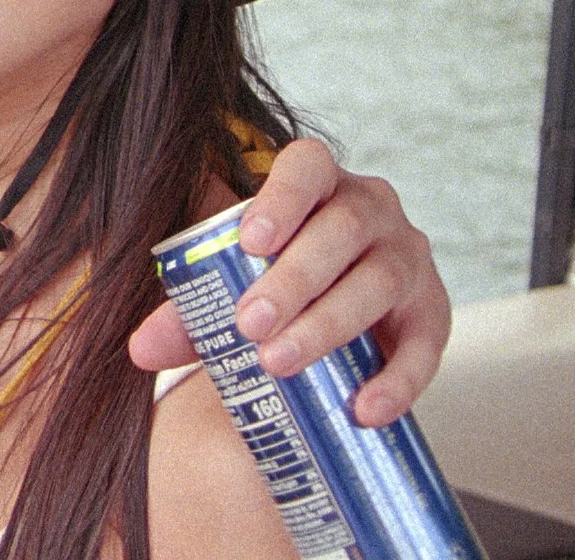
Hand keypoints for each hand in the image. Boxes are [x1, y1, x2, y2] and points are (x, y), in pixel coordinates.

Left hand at [127, 140, 448, 426]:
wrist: (332, 317)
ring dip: (329, 324)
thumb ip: (189, 311)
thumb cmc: (275, 283)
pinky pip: (425, 345)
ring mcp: (409, 257)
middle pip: (341, 230)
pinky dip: (396, 379)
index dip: (283, 197)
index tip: (251, 242)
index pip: (308, 165)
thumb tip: (140, 348)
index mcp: (319, 182)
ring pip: (379, 281)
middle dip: (294, 279)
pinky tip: (363, 408)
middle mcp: (373, 209)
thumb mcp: (231, 285)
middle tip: (250, 324)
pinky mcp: (434, 312)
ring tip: (280, 361)